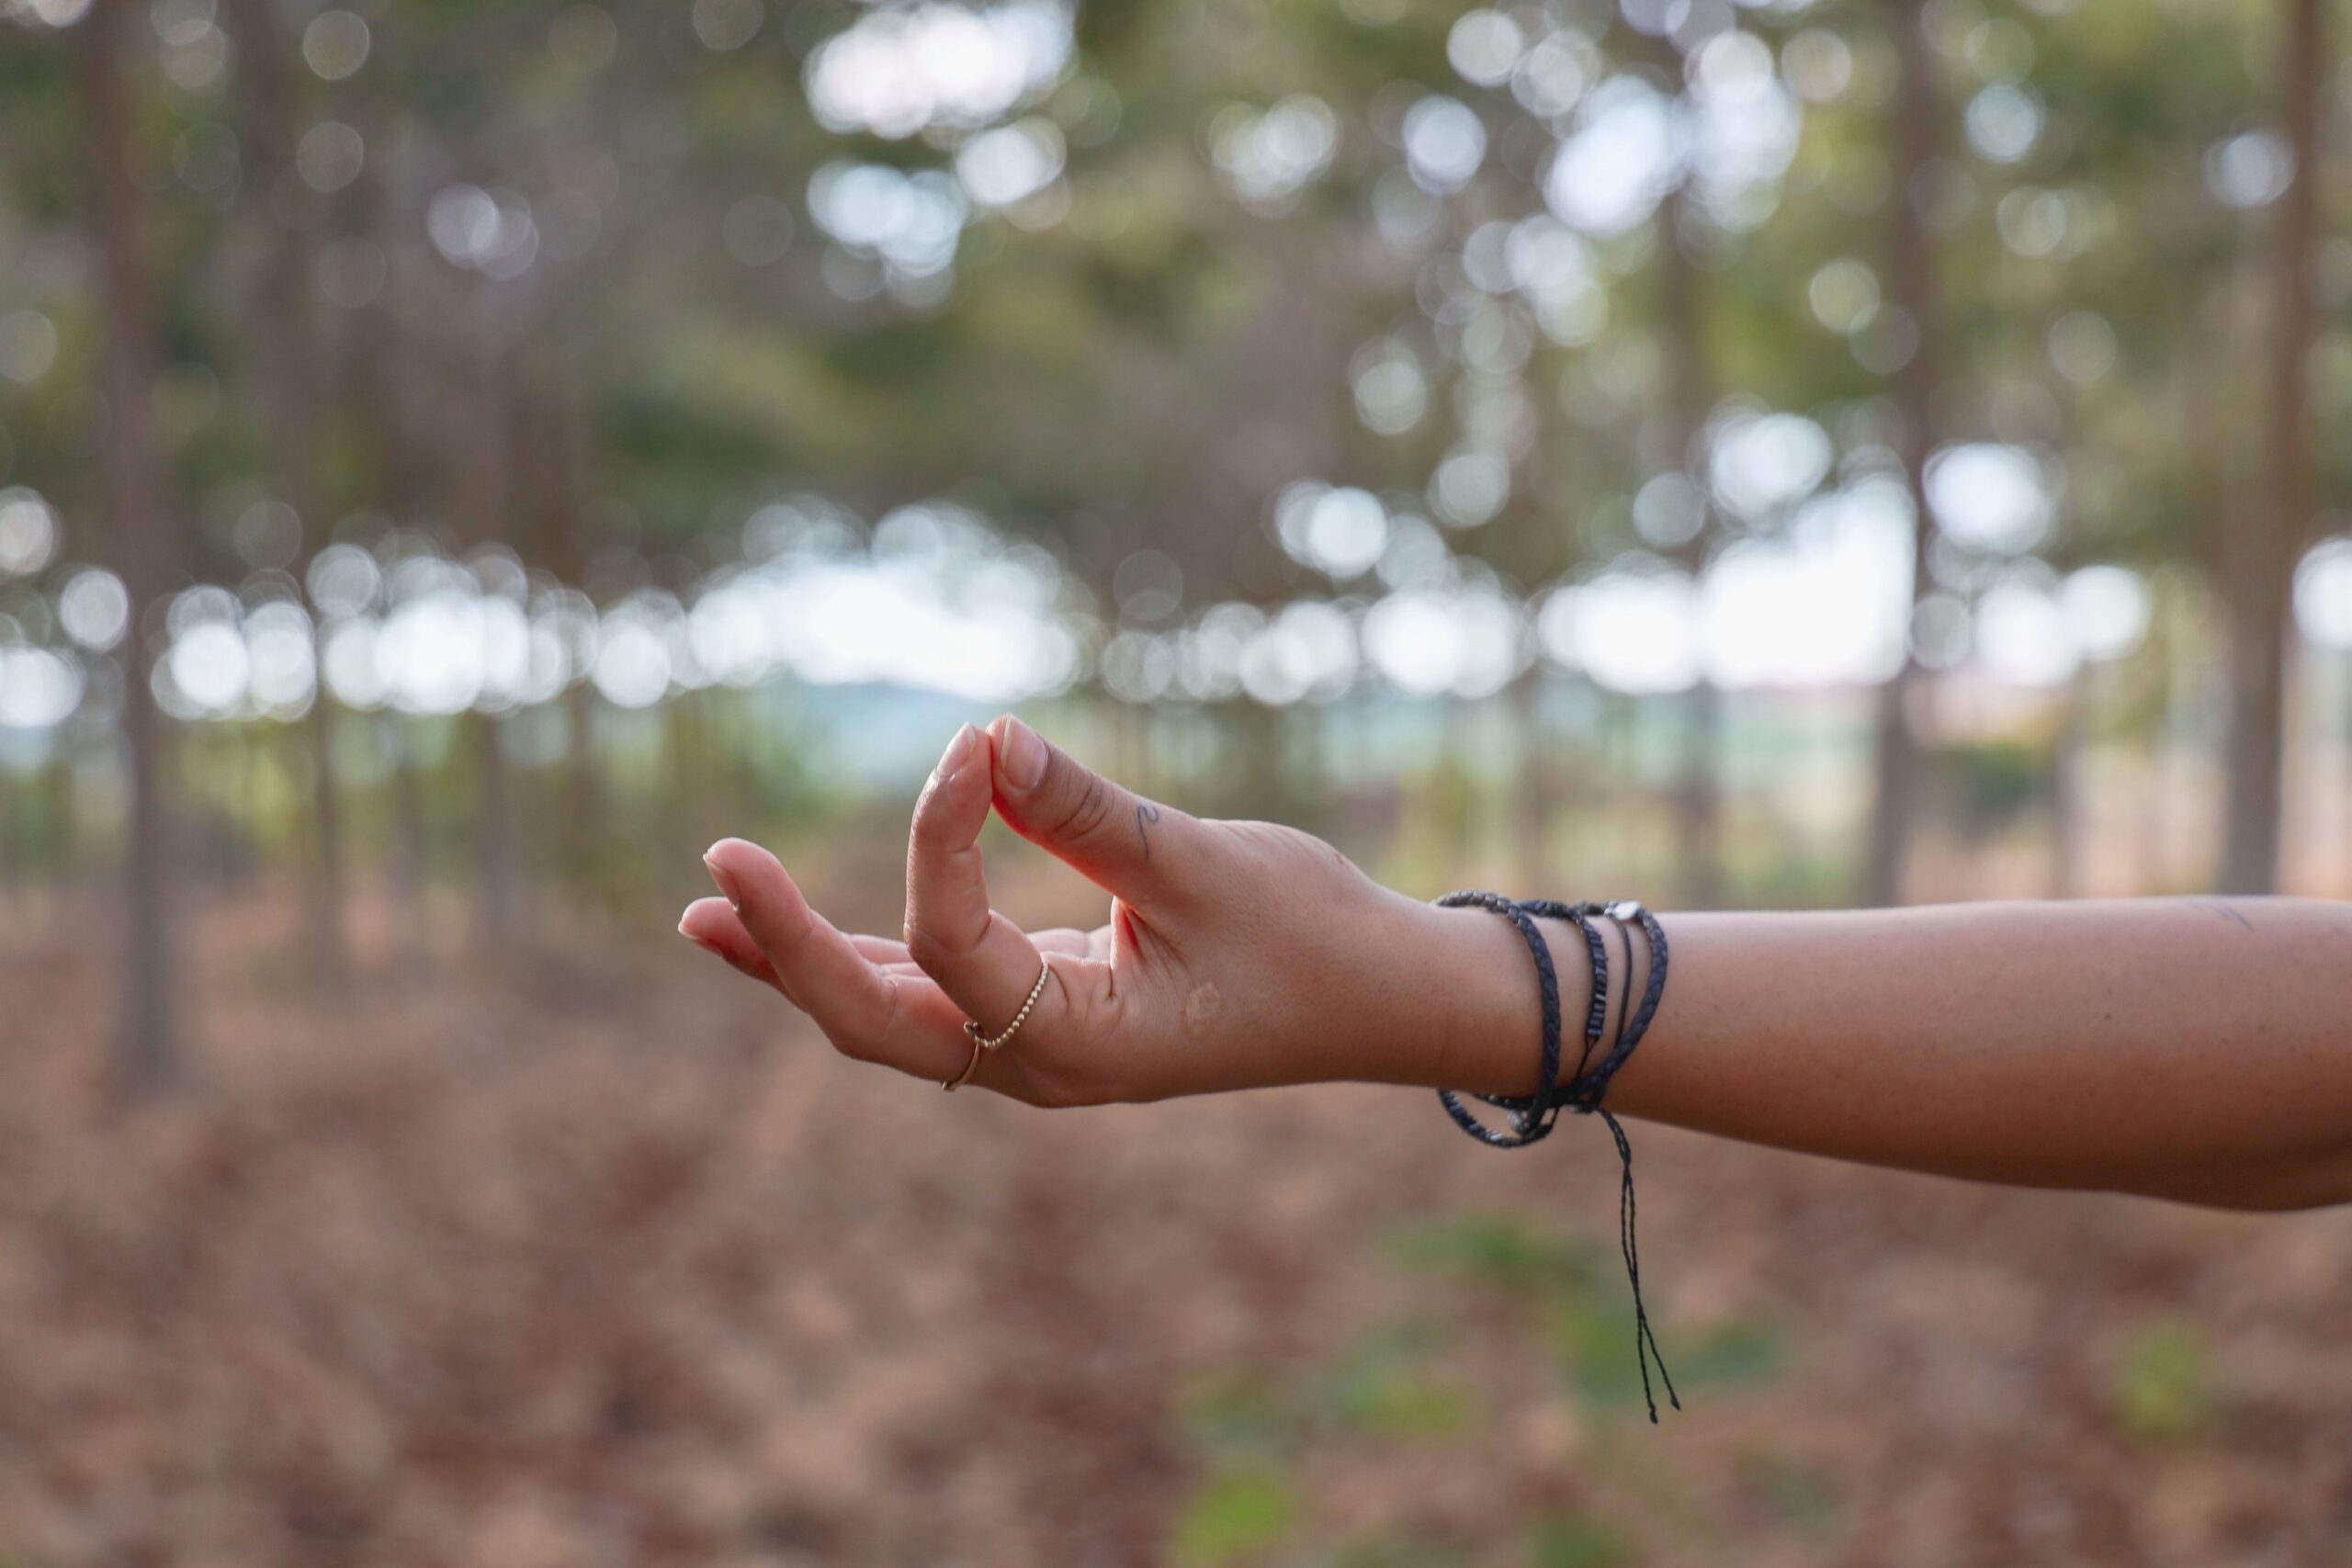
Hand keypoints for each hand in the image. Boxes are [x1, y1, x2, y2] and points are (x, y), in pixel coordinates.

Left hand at [678, 716, 1536, 1105]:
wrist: (1386, 1002)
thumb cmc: (1316, 938)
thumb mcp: (1205, 864)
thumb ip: (1085, 808)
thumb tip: (983, 735)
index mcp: (1084, 1046)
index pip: (960, 942)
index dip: (941, 835)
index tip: (973, 743)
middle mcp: (1043, 1065)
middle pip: (878, 1022)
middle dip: (791, 951)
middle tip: (716, 877)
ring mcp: (1039, 1049)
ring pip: (891, 1016)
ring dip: (802, 962)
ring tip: (708, 911)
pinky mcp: (1048, 1015)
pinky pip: (932, 994)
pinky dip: (864, 956)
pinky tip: (793, 928)